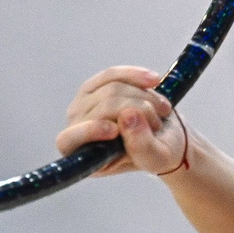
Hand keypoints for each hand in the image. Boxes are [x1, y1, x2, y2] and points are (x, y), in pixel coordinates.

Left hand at [58, 65, 191, 176]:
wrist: (164, 136)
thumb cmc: (157, 152)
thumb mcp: (158, 158)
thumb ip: (143, 147)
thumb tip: (128, 117)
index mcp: (86, 157)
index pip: (69, 141)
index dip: (89, 132)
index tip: (115, 131)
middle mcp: (77, 131)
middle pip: (104, 107)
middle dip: (140, 110)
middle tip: (159, 123)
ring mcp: (83, 106)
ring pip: (112, 88)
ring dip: (144, 96)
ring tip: (161, 110)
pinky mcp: (93, 86)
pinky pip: (112, 74)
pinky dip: (137, 76)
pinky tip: (154, 81)